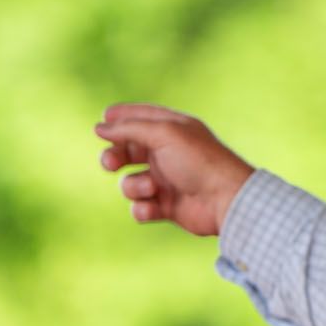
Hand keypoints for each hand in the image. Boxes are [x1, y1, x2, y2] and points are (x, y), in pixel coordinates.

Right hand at [95, 103, 254, 236]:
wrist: (225, 199)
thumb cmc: (198, 161)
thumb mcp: (164, 134)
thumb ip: (129, 128)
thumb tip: (100, 127)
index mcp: (171, 129)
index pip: (140, 117)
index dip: (119, 117)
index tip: (102, 120)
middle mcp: (167, 153)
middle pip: (127, 152)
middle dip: (114, 157)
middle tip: (111, 164)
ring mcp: (166, 181)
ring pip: (130, 183)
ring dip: (134, 186)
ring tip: (151, 188)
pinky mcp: (166, 207)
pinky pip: (140, 208)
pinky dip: (143, 209)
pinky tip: (154, 208)